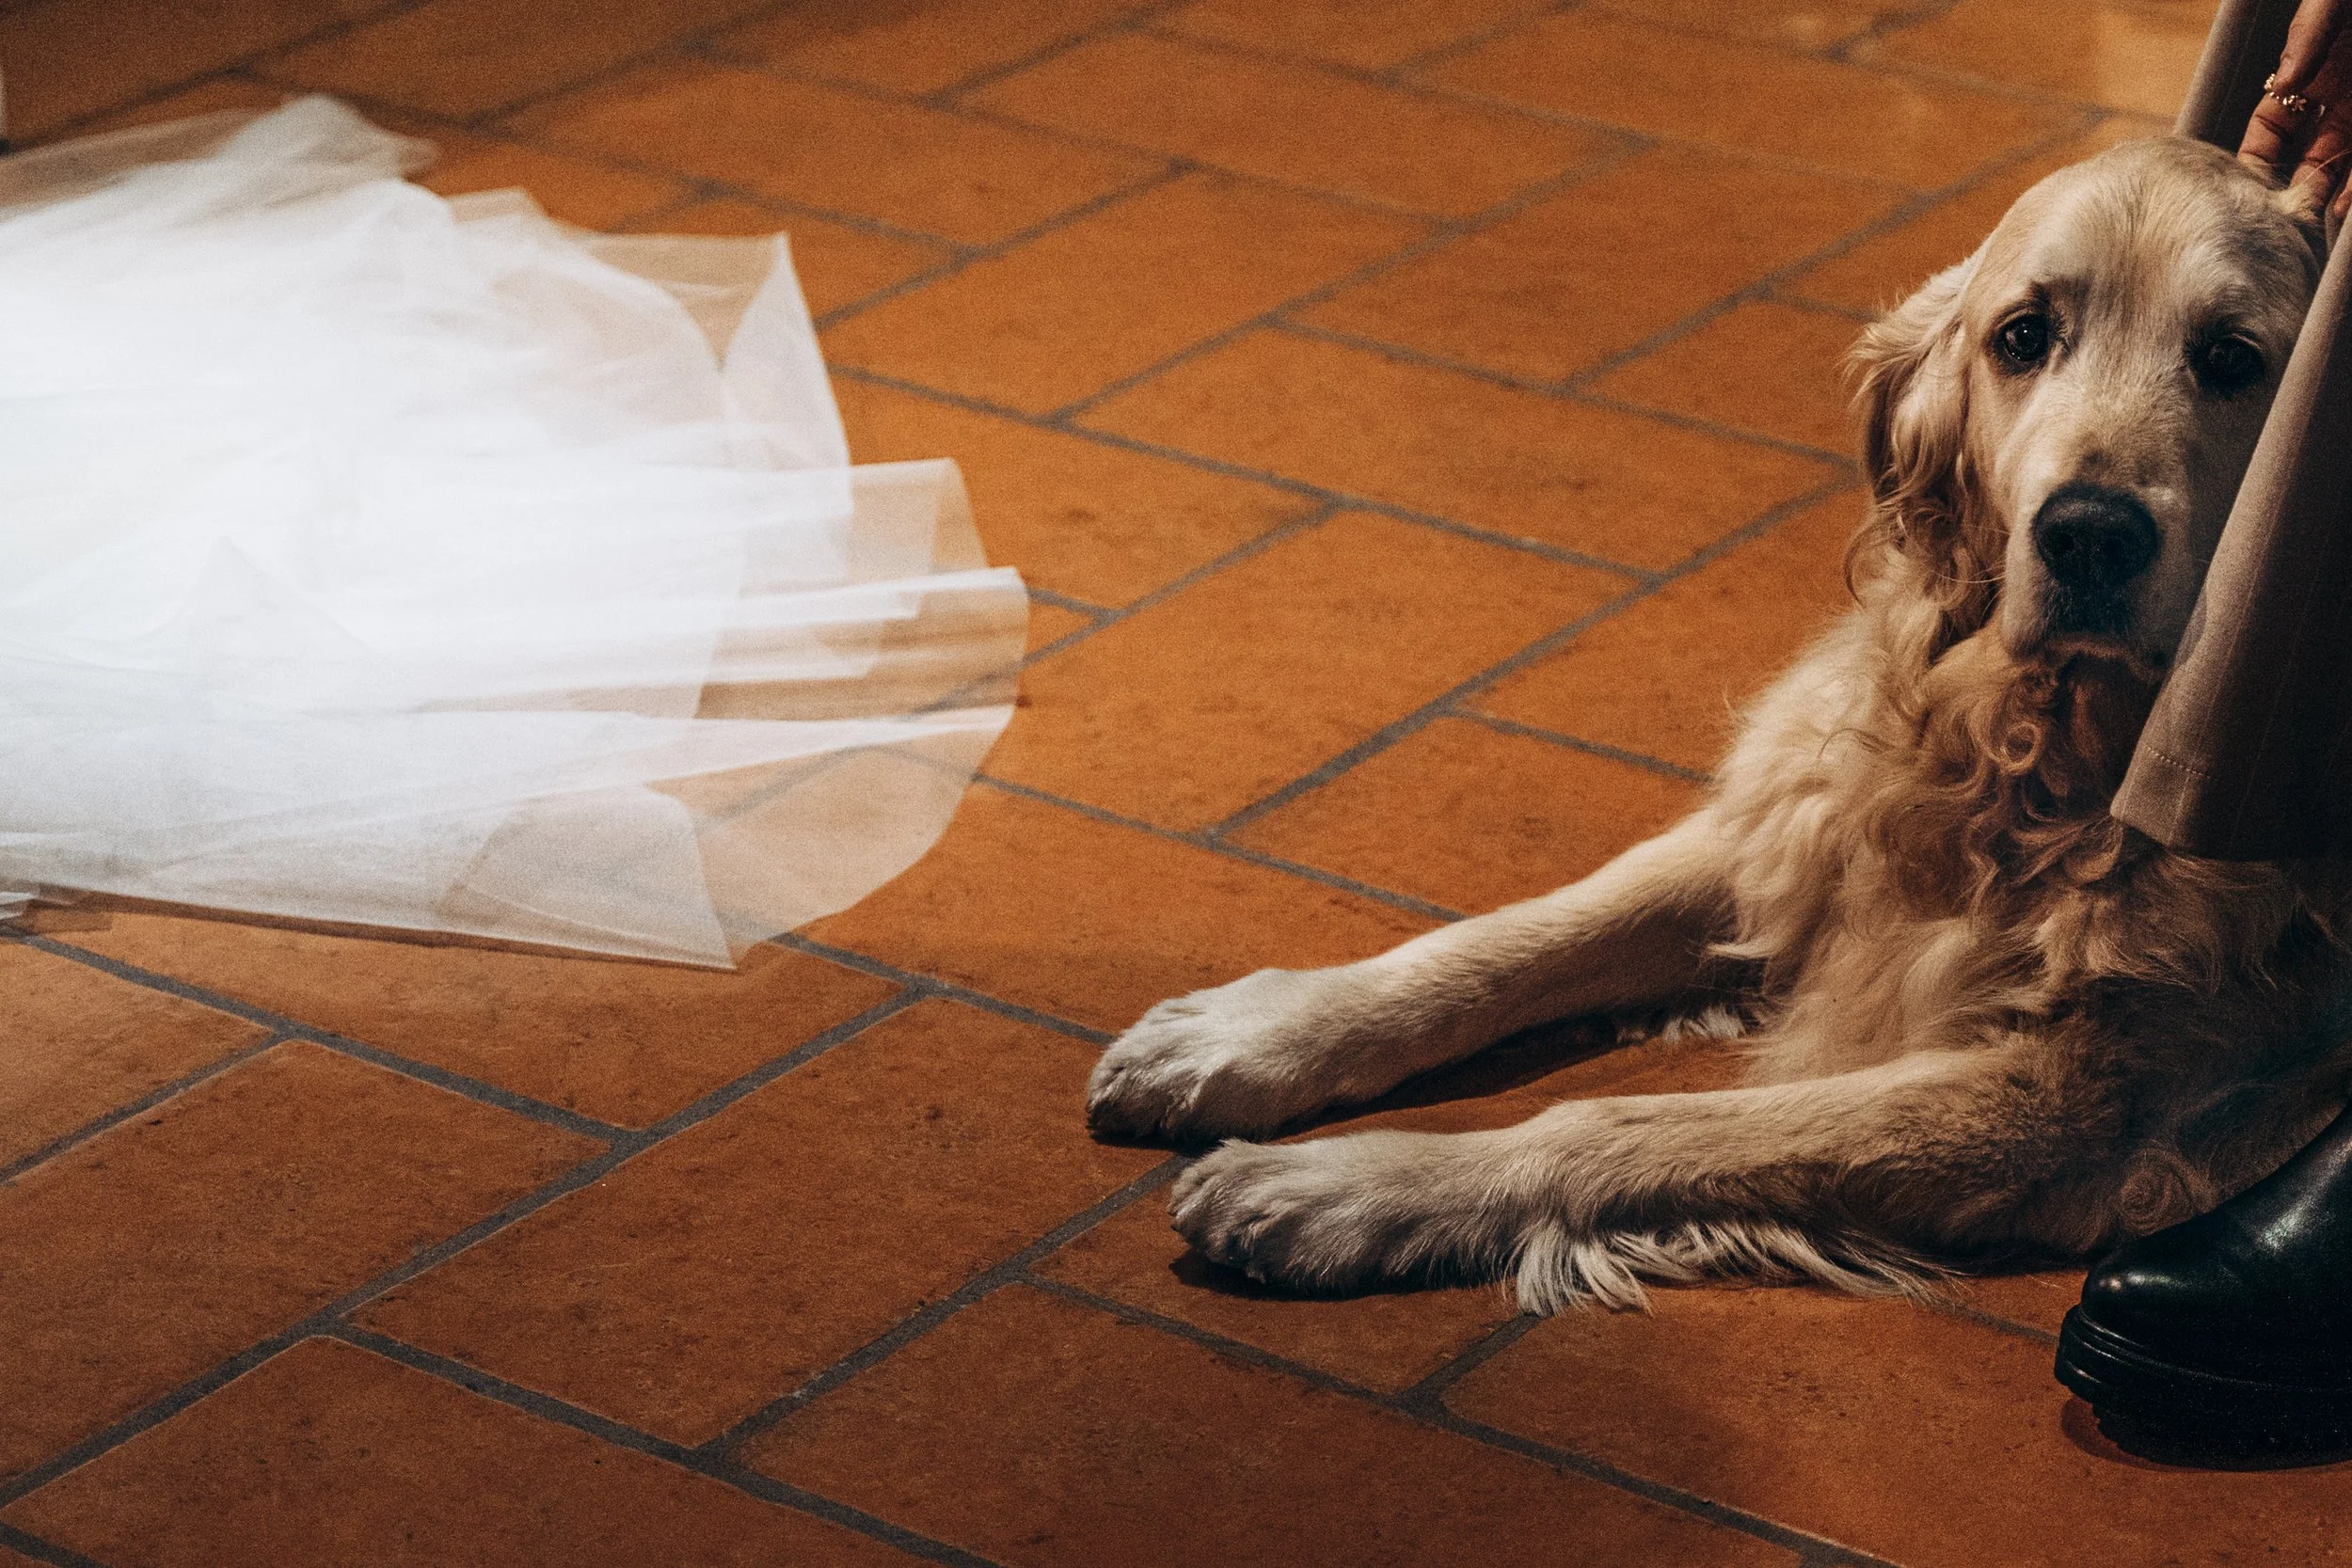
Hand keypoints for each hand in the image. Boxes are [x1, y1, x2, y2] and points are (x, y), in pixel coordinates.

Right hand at [2241, 0, 2351, 227]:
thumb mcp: (2330, 9)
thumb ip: (2307, 39)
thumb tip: (2284, 83)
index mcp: (2306, 79)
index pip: (2268, 131)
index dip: (2254, 159)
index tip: (2244, 189)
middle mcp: (2332, 103)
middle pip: (2302, 157)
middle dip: (2288, 189)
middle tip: (2277, 218)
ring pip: (2336, 166)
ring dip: (2323, 195)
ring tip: (2310, 221)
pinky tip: (2343, 204)